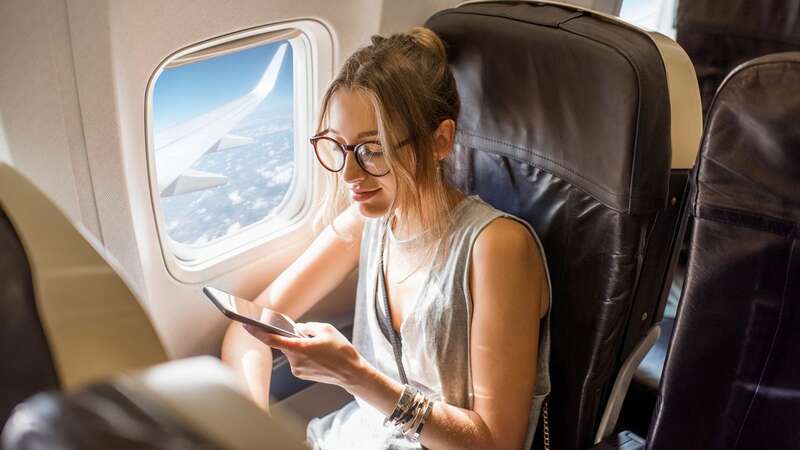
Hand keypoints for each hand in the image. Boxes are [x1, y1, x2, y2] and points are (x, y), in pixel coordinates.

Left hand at [243, 322, 364, 388]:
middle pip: (285, 344)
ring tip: (319, 347)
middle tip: (310, 335)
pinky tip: (318, 355)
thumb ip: (307, 327)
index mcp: (300, 348)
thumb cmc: (341, 351)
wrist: (352, 373)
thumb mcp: (326, 329)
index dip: (258, 332)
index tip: (247, 324)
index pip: (272, 340)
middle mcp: (295, 361)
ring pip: (292, 351)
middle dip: (293, 337)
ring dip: (300, 346)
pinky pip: (297, 359)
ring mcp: (298, 370)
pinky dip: (303, 354)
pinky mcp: (301, 374)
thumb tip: (297, 329)